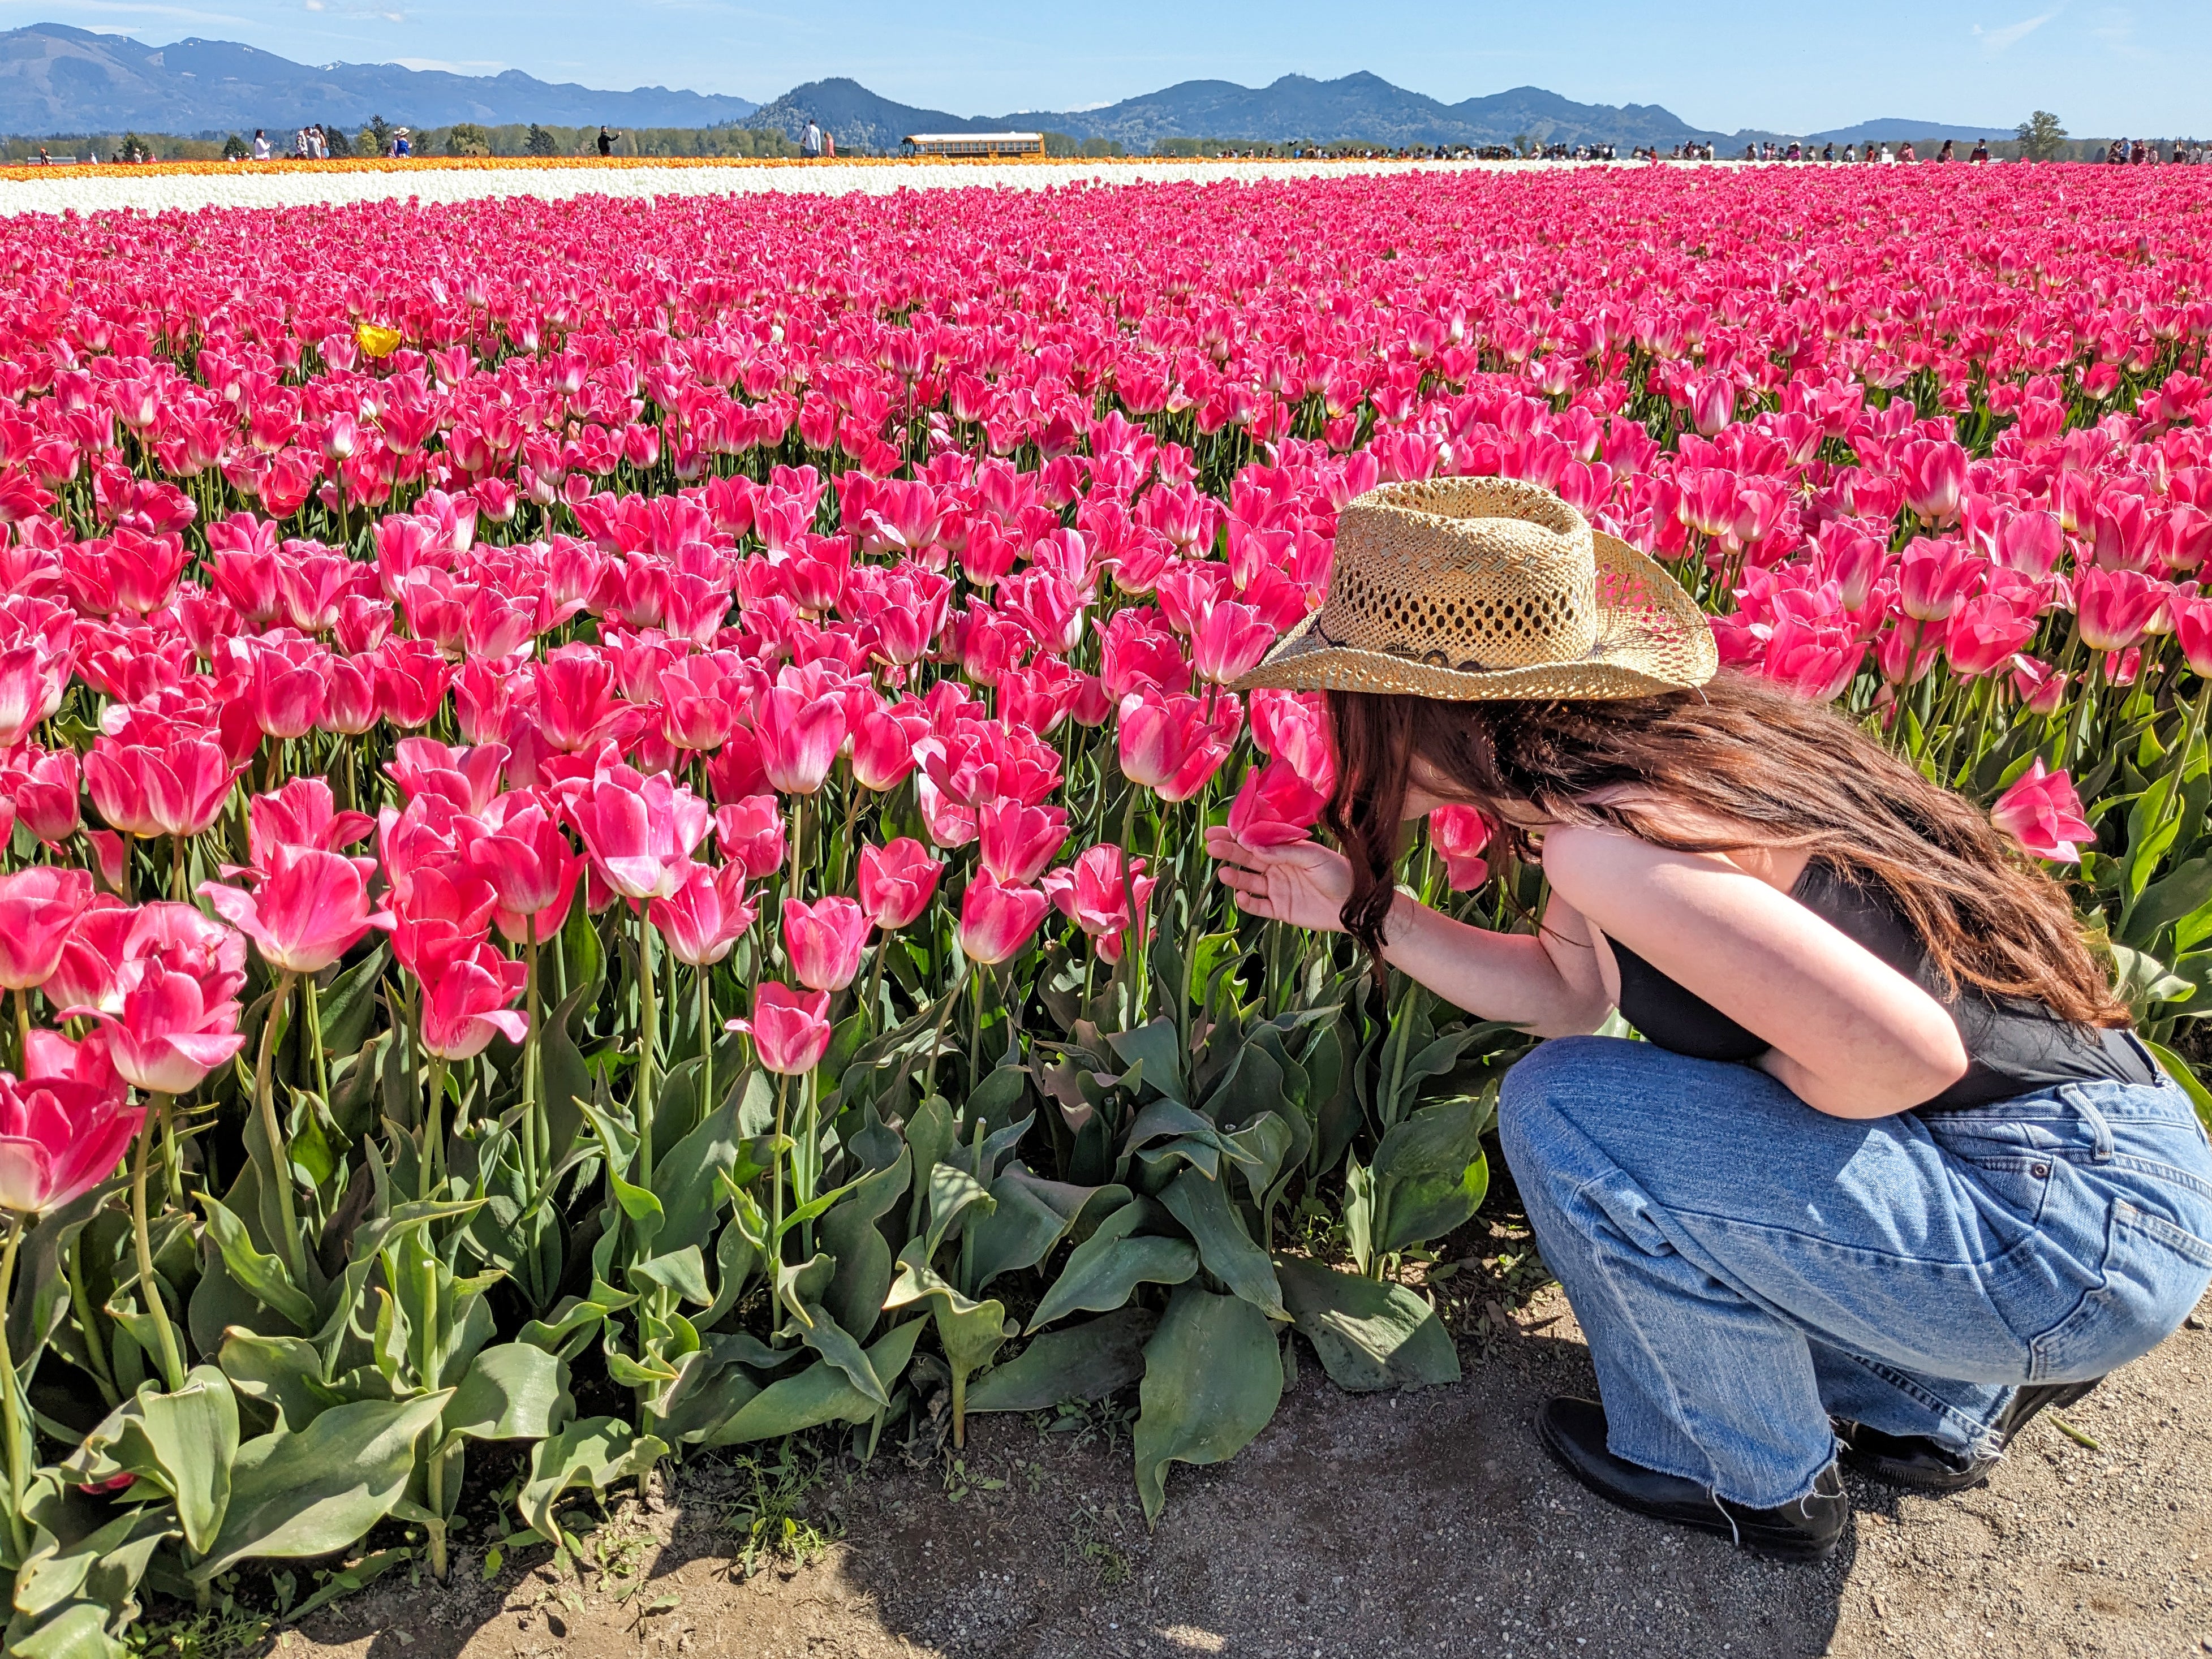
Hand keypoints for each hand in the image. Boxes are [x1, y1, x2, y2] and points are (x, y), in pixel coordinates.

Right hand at [1204, 826, 1353, 931]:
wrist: (1356, 905)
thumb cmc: (1340, 874)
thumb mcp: (1313, 856)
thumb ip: (1284, 851)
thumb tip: (1254, 847)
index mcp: (1287, 849)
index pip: (1256, 839)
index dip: (1236, 835)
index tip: (1216, 831)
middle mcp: (1279, 867)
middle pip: (1248, 858)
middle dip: (1229, 851)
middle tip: (1211, 846)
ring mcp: (1278, 888)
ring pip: (1250, 881)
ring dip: (1235, 877)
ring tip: (1223, 873)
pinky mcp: (1281, 909)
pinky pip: (1259, 906)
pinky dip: (1248, 902)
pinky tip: (1240, 896)